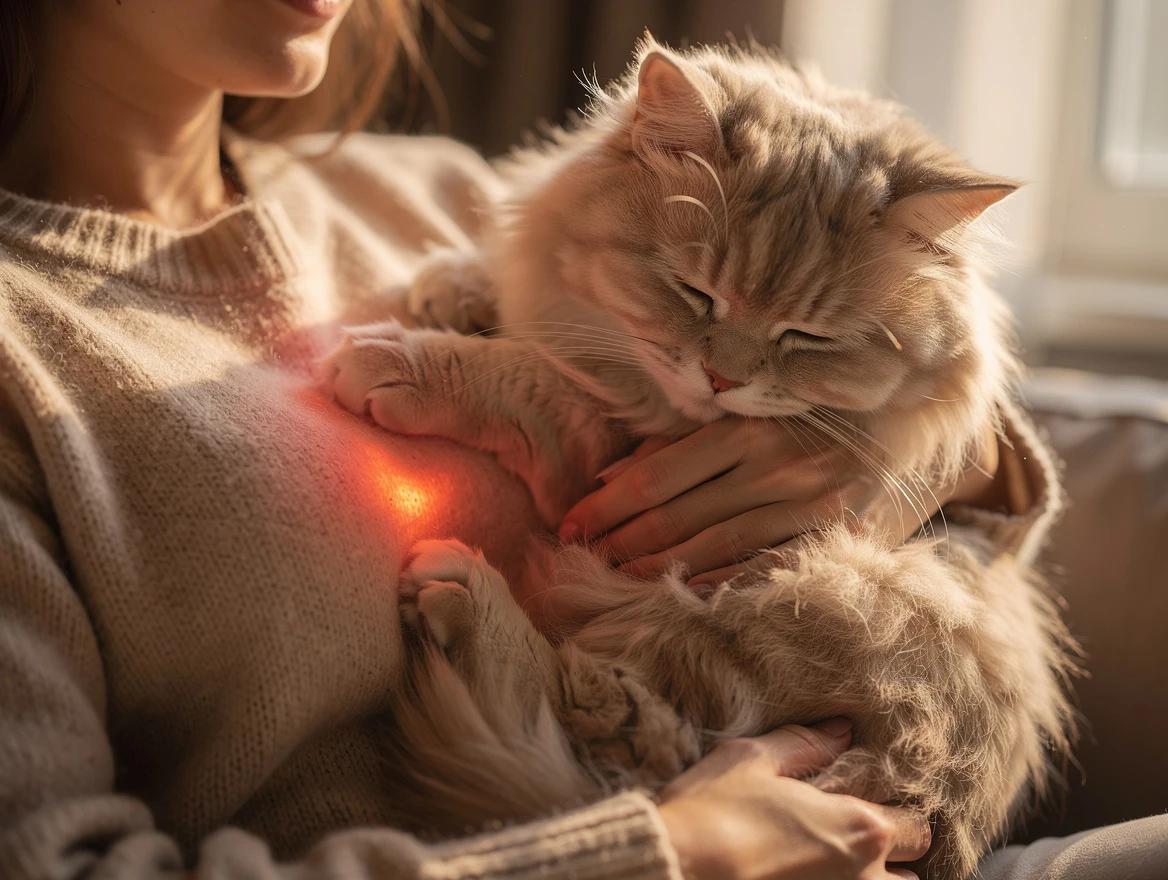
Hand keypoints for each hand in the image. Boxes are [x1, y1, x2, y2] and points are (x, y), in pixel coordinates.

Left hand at [559, 418, 1000, 588]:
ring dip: (652, 567)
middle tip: (576, 557)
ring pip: (710, 550)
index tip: (568, 523)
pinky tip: (676, 594)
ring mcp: (808, 510)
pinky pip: (763, 571)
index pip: (657, 476)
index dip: (605, 504)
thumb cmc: (816, 412)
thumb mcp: (751, 412)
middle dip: (617, 539)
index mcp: (750, 429)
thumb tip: (610, 475)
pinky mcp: (835, 542)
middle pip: (675, 515)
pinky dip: (715, 585)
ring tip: (610, 577)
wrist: (918, 418)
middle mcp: (776, 468)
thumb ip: (683, 441)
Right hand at [658, 719, 930, 879]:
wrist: (673, 871)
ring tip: (839, 866)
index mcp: (859, 829)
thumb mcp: (752, 761)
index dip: (900, 815)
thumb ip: (804, 746)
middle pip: (915, 876)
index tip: (875, 807)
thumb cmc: (711, 813)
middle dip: (896, 860)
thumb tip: (841, 731)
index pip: (917, 827)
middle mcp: (865, 879)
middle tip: (857, 842)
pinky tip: (813, 877)